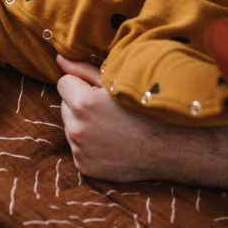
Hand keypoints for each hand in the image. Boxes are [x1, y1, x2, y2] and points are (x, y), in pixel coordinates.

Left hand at [55, 55, 227, 188]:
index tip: (98, 91)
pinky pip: (78, 148)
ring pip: (70, 127)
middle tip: (107, 109)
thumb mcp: (116, 83)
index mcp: (82, 103)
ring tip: (111, 127)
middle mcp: (76, 128)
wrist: (168, 148)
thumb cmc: (144, 109)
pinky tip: (110, 143)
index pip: (63, 84)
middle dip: (79, 104)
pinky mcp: (85, 167)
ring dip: (83, 124)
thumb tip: (58, 60)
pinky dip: (89, 145)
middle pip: (65, 106)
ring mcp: (80, 150)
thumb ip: (83, 69)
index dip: (80, 84)